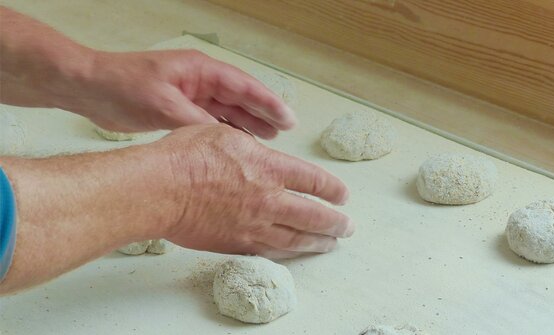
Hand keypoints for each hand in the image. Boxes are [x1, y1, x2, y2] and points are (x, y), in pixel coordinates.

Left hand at [0, 7, 294, 138]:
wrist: (90, 89)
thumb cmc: (123, 86)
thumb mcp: (163, 105)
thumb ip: (196, 120)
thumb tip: (225, 138)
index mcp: (200, 70)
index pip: (243, 86)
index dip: (268, 102)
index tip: (287, 117)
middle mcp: (200, 81)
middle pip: (240, 98)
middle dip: (263, 114)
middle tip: (284, 131)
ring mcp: (190, 95)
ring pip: (227, 111)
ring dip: (247, 124)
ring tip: (268, 139)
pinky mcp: (179, 110)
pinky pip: (210, 121)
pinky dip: (225, 132)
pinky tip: (236, 144)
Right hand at [157, 124, 353, 258]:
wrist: (160, 189)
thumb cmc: (186, 156)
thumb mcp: (224, 134)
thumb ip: (250, 149)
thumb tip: (260, 156)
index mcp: (269, 168)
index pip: (314, 181)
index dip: (333, 190)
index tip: (343, 195)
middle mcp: (268, 199)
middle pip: (313, 215)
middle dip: (335, 223)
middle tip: (347, 227)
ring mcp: (253, 225)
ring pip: (296, 238)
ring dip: (318, 242)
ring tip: (330, 244)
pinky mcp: (236, 243)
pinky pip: (269, 251)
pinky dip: (287, 253)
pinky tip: (294, 253)